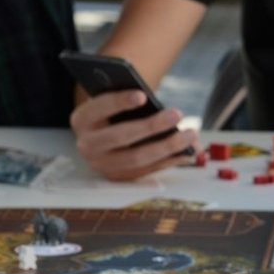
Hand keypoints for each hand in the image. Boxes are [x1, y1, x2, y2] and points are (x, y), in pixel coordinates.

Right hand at [70, 91, 196, 180]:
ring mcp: (101, 164)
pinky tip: (186, 152)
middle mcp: (87, 145)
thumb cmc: (114, 113)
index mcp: (81, 120)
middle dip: (151, 126)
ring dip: (167, 147)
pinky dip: (168, 161)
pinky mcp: (118, 177)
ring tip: (191, 134)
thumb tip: (159, 107)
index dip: (119, 102)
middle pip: (121, 137)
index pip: (98, 109)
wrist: (104, 135)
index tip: (142, 96)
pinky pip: (146, 171)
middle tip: (177, 114)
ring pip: (137, 158)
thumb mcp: (114, 103)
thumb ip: (130, 101)